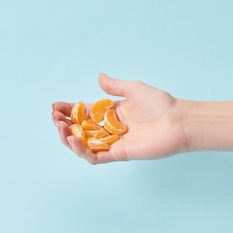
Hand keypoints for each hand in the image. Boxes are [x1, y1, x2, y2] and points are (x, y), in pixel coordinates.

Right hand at [51, 73, 189, 163]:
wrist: (177, 121)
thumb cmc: (160, 104)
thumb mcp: (134, 89)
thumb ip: (115, 86)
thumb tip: (98, 77)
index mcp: (111, 113)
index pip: (84, 113)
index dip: (68, 110)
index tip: (55, 106)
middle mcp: (110, 129)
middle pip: (80, 129)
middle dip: (64, 124)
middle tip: (54, 117)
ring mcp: (113, 143)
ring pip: (83, 145)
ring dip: (68, 138)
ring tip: (60, 128)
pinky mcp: (119, 154)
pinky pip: (95, 156)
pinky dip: (82, 150)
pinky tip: (73, 140)